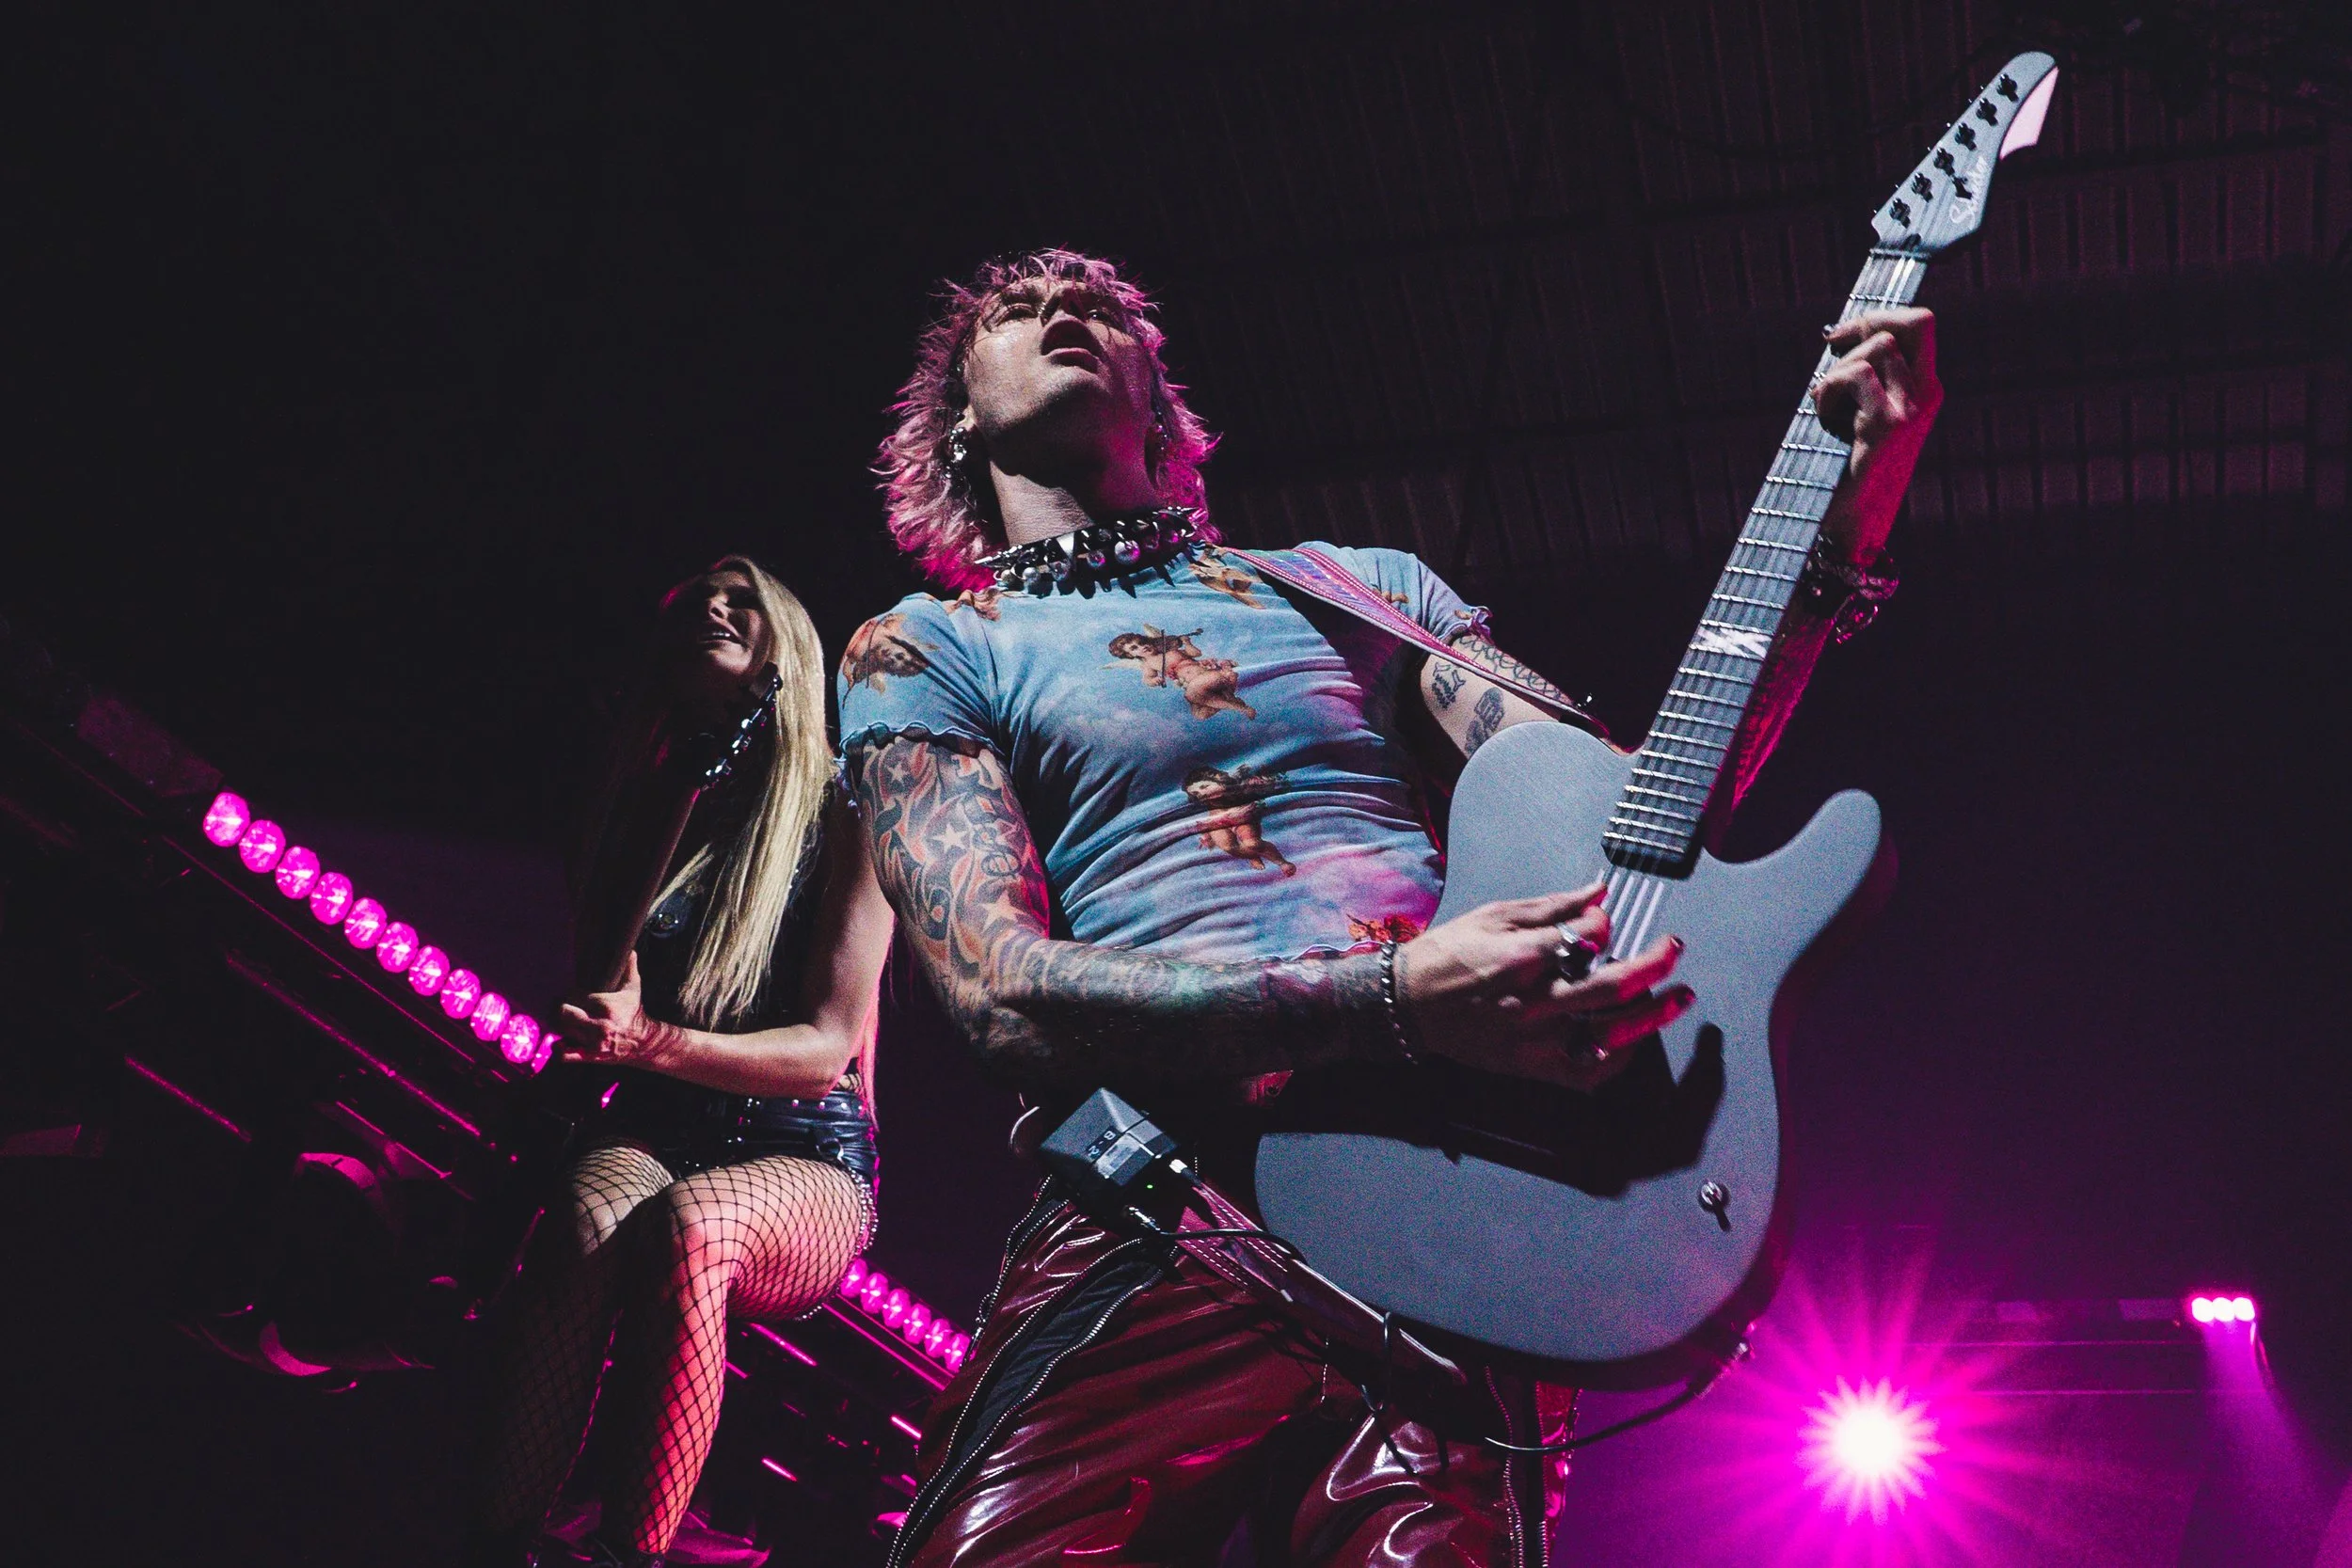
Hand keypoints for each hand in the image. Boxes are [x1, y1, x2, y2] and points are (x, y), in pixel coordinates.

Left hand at [557, 952, 683, 1068]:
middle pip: (564, 1012)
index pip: (575, 995)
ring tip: (560, 1019)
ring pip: (562, 1029)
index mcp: (608, 1006)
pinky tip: (558, 1042)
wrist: (643, 1042)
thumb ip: (630, 969)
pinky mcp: (591, 1056)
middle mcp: (600, 1025)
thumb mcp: (634, 989)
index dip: (568, 994)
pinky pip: (566, 1055)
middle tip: (560, 1005)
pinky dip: (558, 1049)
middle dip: (560, 1007)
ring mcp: (594, 1042)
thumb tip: (630, 950)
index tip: (570, 994)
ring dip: (558, 1023)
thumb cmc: (634, 1013)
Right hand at [1396, 883, 1692, 1091]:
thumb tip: (1599, 894)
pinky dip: (1617, 1058)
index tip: (1603, 921)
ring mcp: (1533, 1040)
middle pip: (1613, 988)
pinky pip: (1587, 1072)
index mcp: (1522, 957)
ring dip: (1652, 1016)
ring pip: (1609, 1034)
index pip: (1588, 938)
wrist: (1407, 1004)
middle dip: (1653, 966)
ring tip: (1678, 998)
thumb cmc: (1447, 955)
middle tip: (1673, 949)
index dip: (1605, 925)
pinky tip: (1633, 1039)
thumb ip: (1553, 907)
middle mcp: (1532, 1002)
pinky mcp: (1529, 1067)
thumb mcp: (1495, 914)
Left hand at [1814, 307, 1942, 563]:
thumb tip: (1836, 336)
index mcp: (1924, 390)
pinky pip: (1856, 376)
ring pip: (1878, 347)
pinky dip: (1828, 390)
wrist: (1853, 527)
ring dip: (1837, 370)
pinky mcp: (1888, 425)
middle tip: (1832, 347)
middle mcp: (1926, 395)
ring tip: (1824, 406)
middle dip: (1868, 321)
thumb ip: (1859, 378)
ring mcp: (1912, 410)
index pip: (1921, 326)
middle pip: (1919, 321)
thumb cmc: (1845, 471)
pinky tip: (1822, 418)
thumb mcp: (1857, 414)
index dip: (1881, 314)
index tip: (1841, 332)